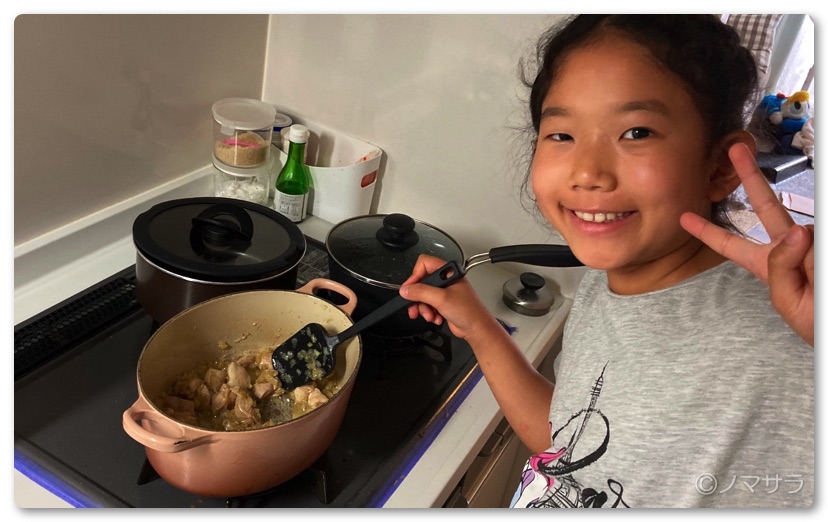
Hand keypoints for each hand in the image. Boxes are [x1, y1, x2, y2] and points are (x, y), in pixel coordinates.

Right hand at [399, 254, 494, 339]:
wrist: (476, 328)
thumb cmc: (469, 311)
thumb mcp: (441, 298)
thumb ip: (421, 292)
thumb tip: (406, 289)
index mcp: (448, 272)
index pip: (424, 264)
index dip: (415, 275)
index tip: (410, 288)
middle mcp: (445, 280)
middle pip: (421, 282)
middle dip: (418, 297)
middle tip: (414, 304)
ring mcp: (444, 292)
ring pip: (423, 296)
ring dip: (423, 308)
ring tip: (429, 315)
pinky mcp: (442, 304)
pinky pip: (428, 306)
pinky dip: (429, 313)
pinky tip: (436, 318)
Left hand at [680, 143, 813, 345]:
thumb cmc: (817, 324)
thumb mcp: (787, 300)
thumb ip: (782, 267)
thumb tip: (796, 231)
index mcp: (767, 265)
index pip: (731, 245)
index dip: (707, 231)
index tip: (684, 217)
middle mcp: (789, 248)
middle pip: (768, 207)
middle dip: (751, 177)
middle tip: (736, 149)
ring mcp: (812, 243)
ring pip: (805, 230)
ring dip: (809, 254)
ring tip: (816, 280)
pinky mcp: (824, 241)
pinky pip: (818, 235)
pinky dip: (817, 252)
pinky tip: (819, 271)